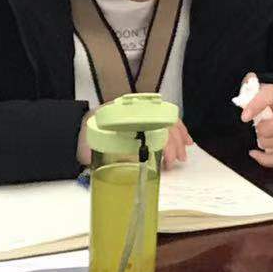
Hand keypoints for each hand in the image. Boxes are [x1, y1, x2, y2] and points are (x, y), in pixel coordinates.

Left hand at [76, 107, 193, 167]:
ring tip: (182, 156)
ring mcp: (145, 113)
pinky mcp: (149, 119)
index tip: (164, 156)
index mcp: (122, 113)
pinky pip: (169, 121)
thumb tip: (96, 161)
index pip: (149, 122)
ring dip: (179, 139)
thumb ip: (90, 150)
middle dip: (173, 143)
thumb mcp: (87, 140)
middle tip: (174, 161)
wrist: (85, 125)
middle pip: (162, 123)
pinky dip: (180, 131)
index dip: (160, 139)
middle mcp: (137, 110)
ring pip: (169, 122)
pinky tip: (187, 141)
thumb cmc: (88, 133)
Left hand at [239, 80, 272, 167]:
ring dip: (272, 142)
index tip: (243, 117)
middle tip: (257, 130)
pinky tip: (255, 154)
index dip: (258, 104)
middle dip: (271, 128)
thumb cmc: (259, 101)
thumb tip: (250, 78)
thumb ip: (249, 84)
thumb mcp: (253, 90)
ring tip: (258, 142)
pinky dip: (270, 160)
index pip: (270, 94)